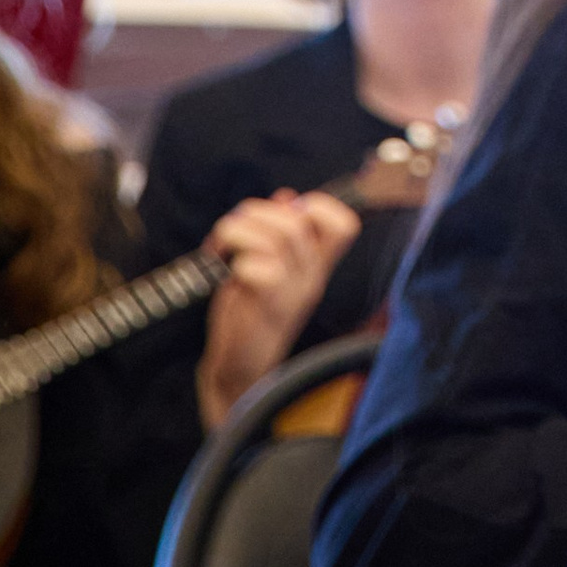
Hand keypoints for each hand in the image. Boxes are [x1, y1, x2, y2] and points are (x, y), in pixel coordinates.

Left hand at [196, 188, 359, 433]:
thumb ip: (279, 234)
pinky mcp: (267, 308)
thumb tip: (286, 197)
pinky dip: (234, 262)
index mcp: (316, 267)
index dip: (321, 206)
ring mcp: (292, 294)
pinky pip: (257, 268)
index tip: (290, 209)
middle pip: (297, 223)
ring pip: (275, 239)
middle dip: (257, 213)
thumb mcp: (268, 268)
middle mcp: (310, 279)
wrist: (238, 369)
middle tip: (235, 227)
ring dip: (238, 231)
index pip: (344, 227)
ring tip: (222, 243)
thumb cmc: (250, 314)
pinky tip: (224, 270)